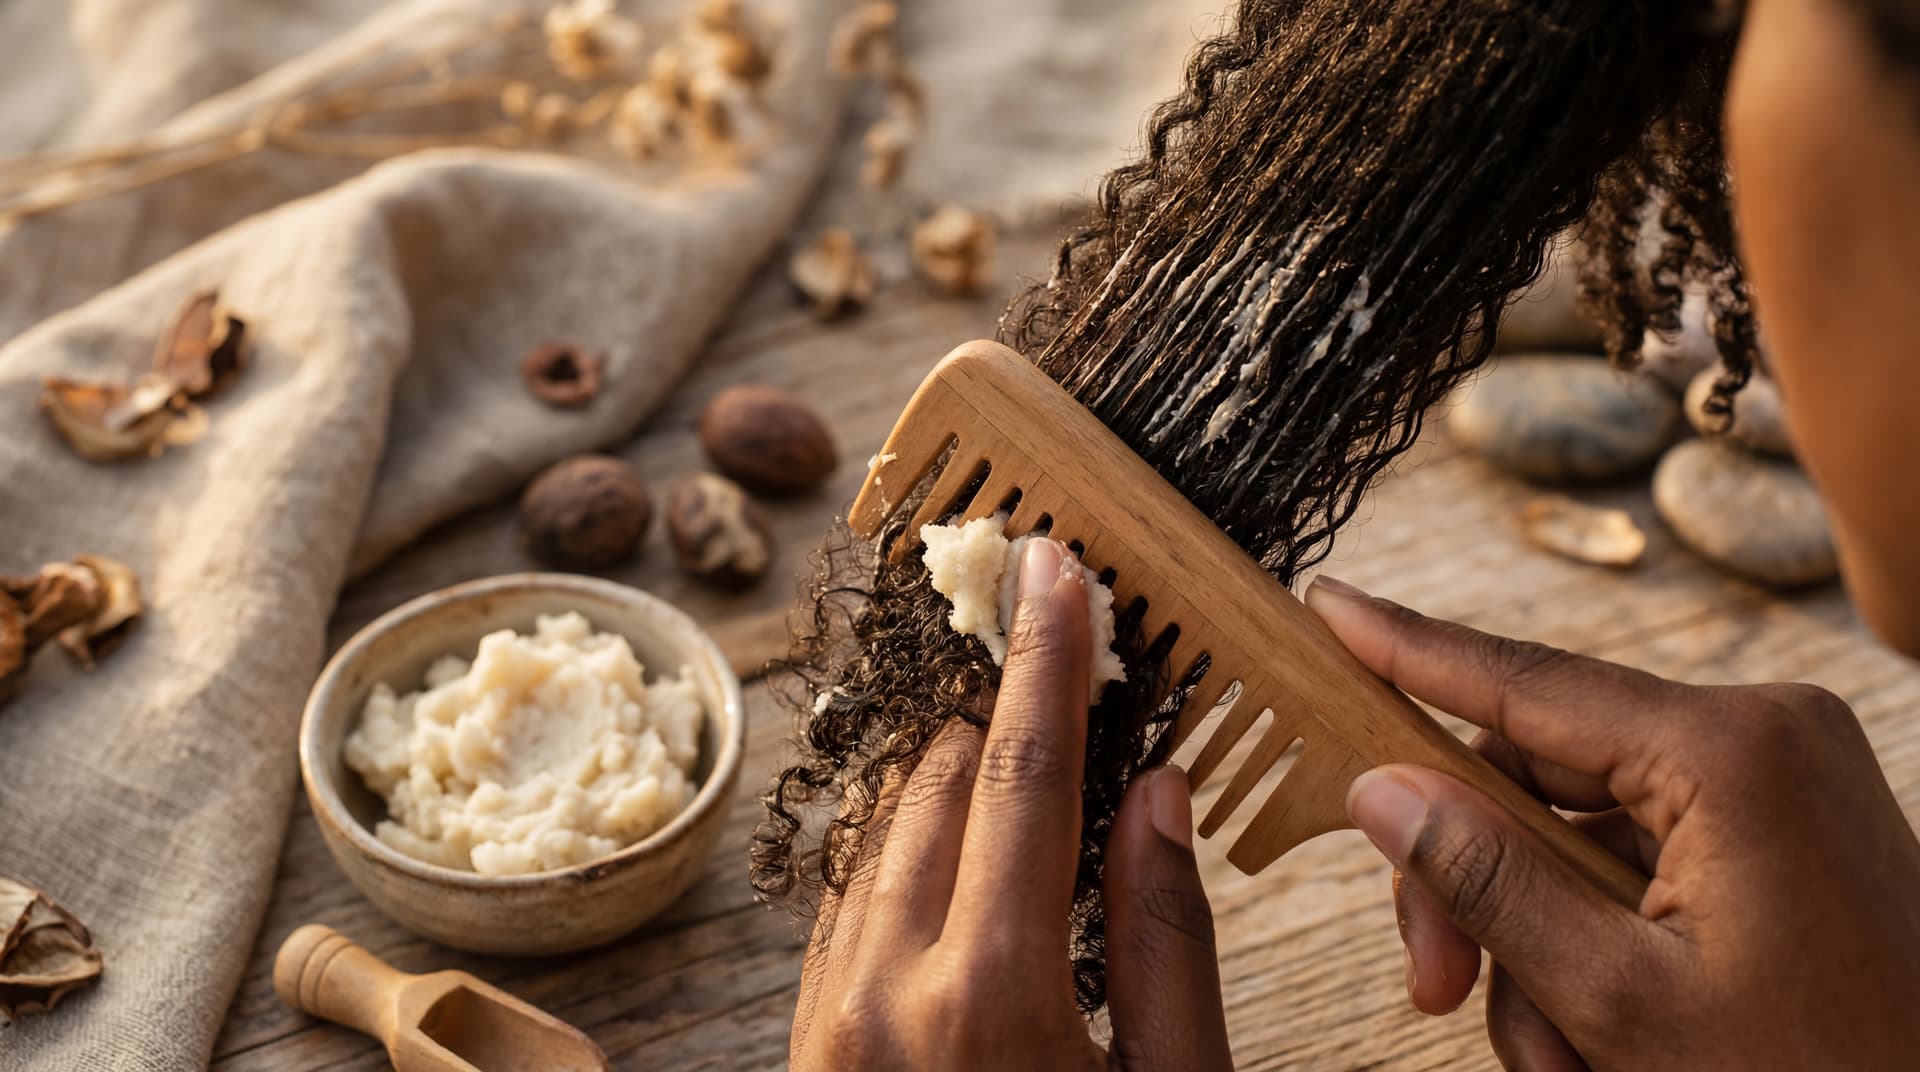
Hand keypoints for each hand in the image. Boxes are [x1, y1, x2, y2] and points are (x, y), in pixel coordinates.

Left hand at [790, 538, 1233, 1070]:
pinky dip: (900, 842)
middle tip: (1056, 656)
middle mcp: (886, 992)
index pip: (1024, 779)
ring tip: (1012, 740)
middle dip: (1003, 711)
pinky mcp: (803, 1039)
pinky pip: (844, 897)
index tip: (1053, 572)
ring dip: (950, 772)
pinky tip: (953, 837)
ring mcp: (831, 1016)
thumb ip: (1165, 942)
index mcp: (989, 997)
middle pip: (942, 785)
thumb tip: (1155, 792)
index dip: (1047, 663)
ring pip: (880, 830)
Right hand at [1306, 575, 1919, 1070]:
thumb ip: (1487, 881)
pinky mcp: (1778, 826)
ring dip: (1532, 935)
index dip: (1406, 649)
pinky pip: (1635, 854)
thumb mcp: (1621, 998)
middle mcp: (1758, 737)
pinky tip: (1592, 1033)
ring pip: (1576, 825)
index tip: (1328, 608)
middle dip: (1475, 886)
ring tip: (1555, 1053)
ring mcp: (1775, 779)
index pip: (1522, 681)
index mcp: (1730, 751)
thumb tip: (1382, 789)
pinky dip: (1592, 936)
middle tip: (1433, 988)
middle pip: (1535, 773)